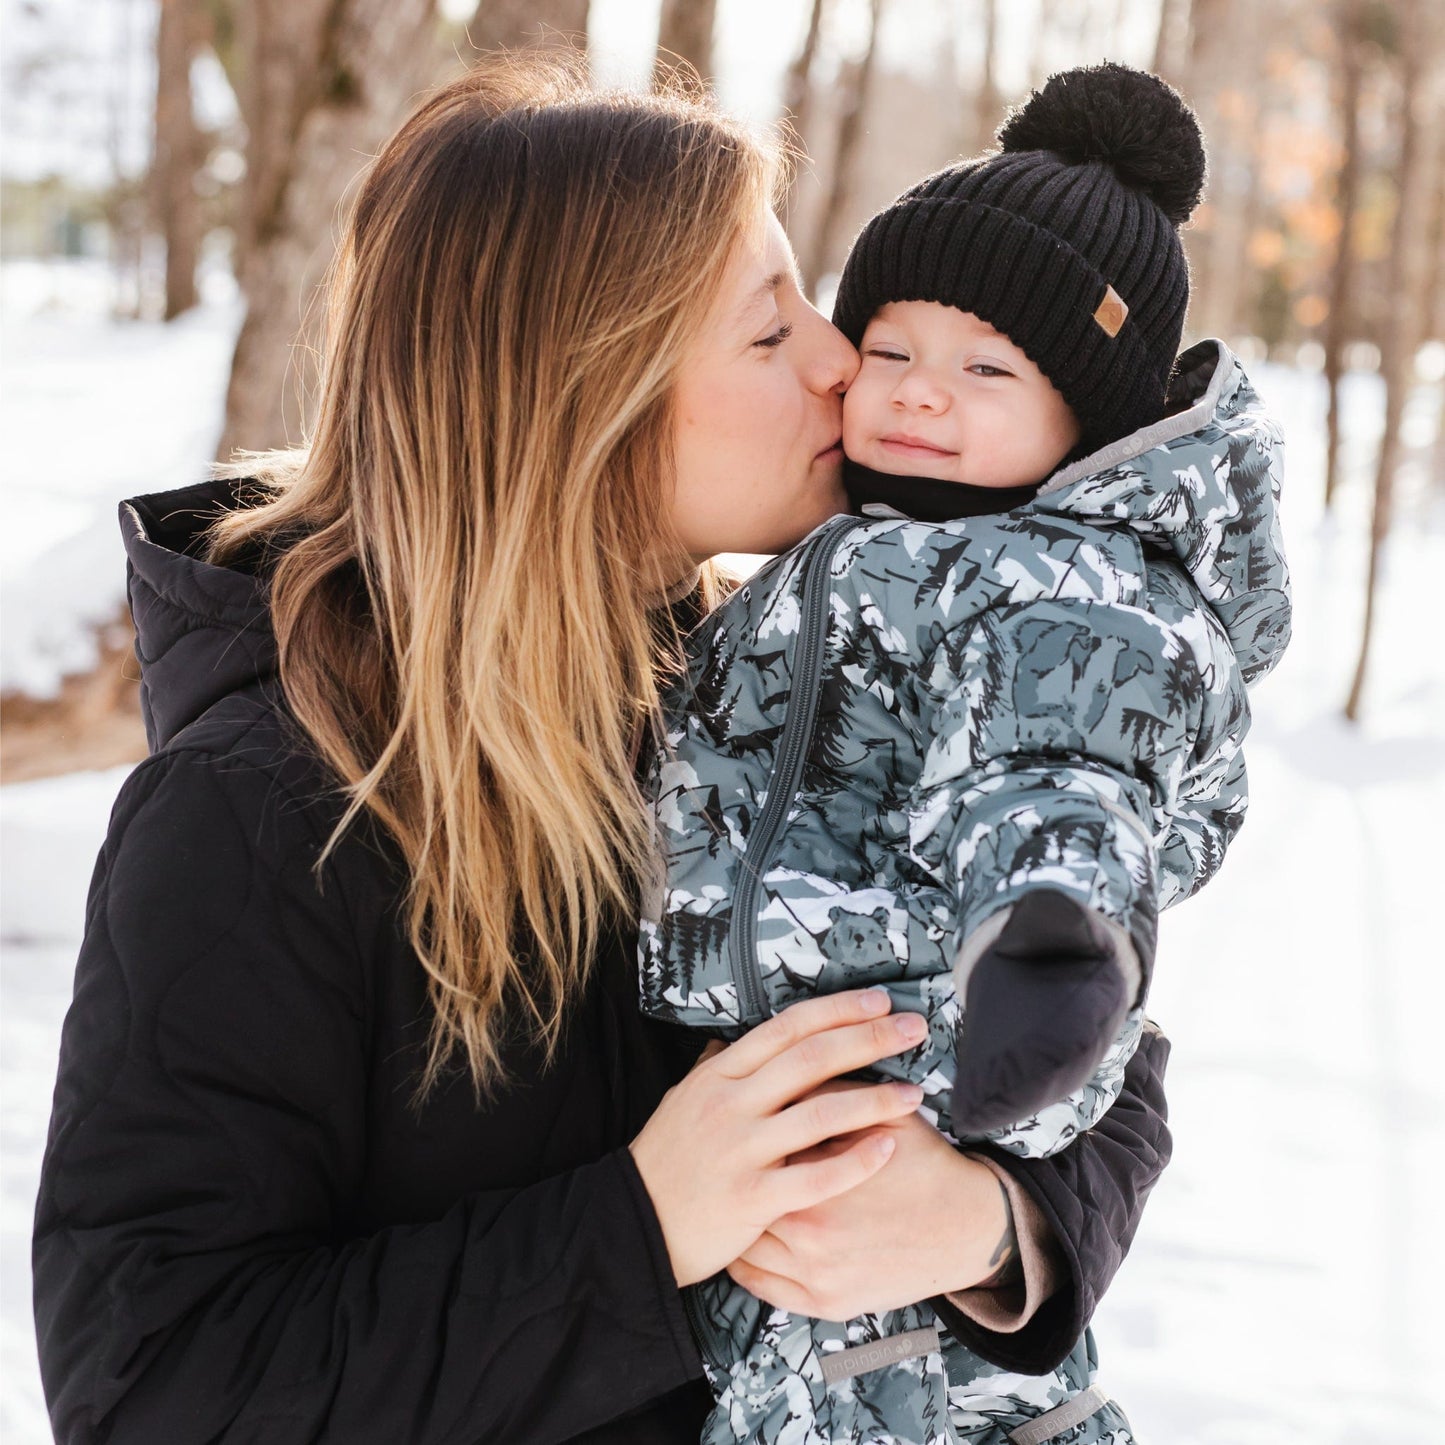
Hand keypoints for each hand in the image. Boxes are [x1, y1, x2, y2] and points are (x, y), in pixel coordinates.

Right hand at [629, 991, 929, 1287]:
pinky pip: (815, 1178)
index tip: (878, 1001)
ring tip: (915, 1092)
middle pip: (812, 1059)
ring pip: (819, 1114)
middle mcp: (731, 1103)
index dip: (836, 1011)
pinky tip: (888, 1148)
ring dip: (874, 1099)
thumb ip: (717, 1067)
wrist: (632, 1224)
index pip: (787, 1028)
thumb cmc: (666, 1160)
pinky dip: (855, 1162)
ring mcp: (741, 1151)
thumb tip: (737, 1037)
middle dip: (869, 1039)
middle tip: (913, 1028)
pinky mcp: (751, 1199)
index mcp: (720, 1074)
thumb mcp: (685, 1098)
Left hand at [725, 1084, 1012, 1318]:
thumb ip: (828, 1094)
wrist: (969, 1228)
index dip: (750, 1134)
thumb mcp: (882, 1116)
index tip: (745, 1122)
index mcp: (818, 1183)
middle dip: (739, 1177)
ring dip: (735, 1221)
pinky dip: (745, 1265)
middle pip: (747, 1201)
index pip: (760, 1153)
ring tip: (728, 1196)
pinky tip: (741, 1241)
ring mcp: (815, 1276)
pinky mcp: (824, 1304)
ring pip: (746, 1246)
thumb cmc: (925, 1165)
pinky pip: (762, 1287)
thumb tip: (783, 1068)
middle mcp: (810, 1235)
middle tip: (730, 1158)